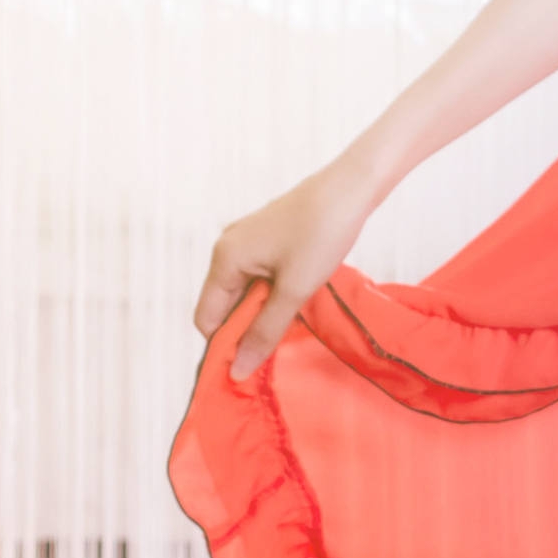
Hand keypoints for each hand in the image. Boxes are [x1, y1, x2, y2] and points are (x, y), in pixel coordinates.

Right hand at [194, 159, 375, 380]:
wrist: (351, 187)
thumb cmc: (322, 235)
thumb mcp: (294, 290)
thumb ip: (264, 331)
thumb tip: (237, 370)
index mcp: (224, 259)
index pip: (206, 319)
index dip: (224, 346)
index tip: (250, 368)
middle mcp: (227, 248)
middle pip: (224, 306)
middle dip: (244, 331)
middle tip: (274, 355)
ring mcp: (247, 241)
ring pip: (244, 292)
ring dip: (261, 314)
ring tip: (288, 331)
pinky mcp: (267, 238)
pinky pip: (258, 277)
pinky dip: (271, 296)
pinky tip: (294, 304)